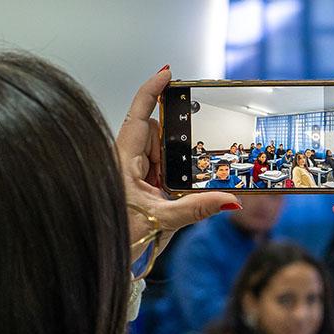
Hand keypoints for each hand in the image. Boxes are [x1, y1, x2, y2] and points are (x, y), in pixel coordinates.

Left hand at [116, 66, 238, 257]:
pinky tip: (172, 196)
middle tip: (180, 172)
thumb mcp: (163, 222)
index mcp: (122, 160)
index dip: (153, 89)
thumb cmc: (119, 236)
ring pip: (161, 156)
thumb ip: (197, 209)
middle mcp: (126, 161)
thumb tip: (230, 200)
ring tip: (170, 194)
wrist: (103, 259)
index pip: (139, 114)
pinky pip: (162, 174)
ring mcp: (133, 174)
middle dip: (175, 147)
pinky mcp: (140, 187)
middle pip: (157, 135)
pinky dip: (173, 181)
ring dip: (174, 169)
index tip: (170, 74)